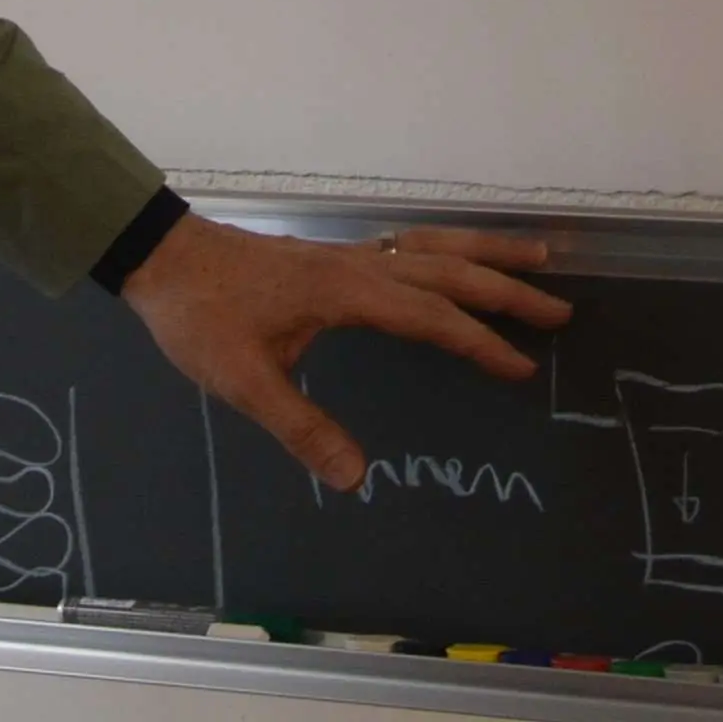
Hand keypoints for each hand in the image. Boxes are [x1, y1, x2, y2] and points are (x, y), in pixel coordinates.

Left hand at [112, 214, 567, 492]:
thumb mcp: (242, 381)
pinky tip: (455, 260)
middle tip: (561, 308)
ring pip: (432, 245)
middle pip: (448, 270)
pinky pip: (408, 245)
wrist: (161, 257)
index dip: (478, 341)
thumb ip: (301, 426)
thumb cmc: (200, 317)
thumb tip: (356, 477)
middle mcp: (356, 265)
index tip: (521, 366)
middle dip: (506, 289)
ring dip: (486, 253)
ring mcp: (346, 255)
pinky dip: (448, 248)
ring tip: (539, 257)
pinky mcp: (331, 257)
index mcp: (345, 292)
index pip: (429, 316)